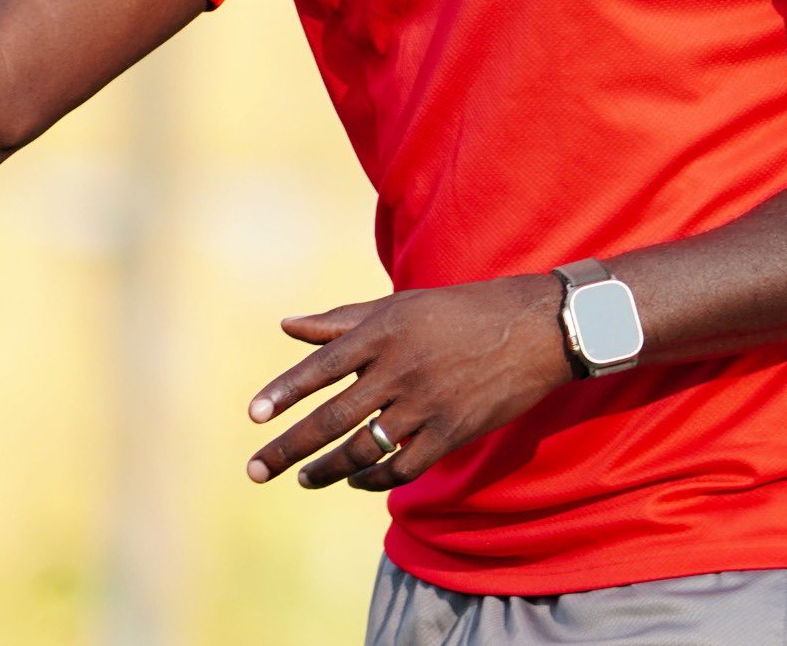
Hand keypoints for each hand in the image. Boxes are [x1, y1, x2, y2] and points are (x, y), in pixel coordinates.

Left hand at [244, 274, 574, 491]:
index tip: (252, 417)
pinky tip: (356, 481)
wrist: (534, 330)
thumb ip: (341, 320)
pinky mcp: (452, 432)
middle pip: (332, 418)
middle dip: (289, 448)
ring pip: (363, 449)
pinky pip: (403, 467)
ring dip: (327, 470)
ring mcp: (426, 405)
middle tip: (256, 471)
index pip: (319, 368)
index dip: (283, 392)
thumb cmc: (458, 311)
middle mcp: (399, 370)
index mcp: (383, 332)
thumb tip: (286, 326)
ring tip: (305, 480)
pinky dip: (374, 479)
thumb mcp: (399, 306)